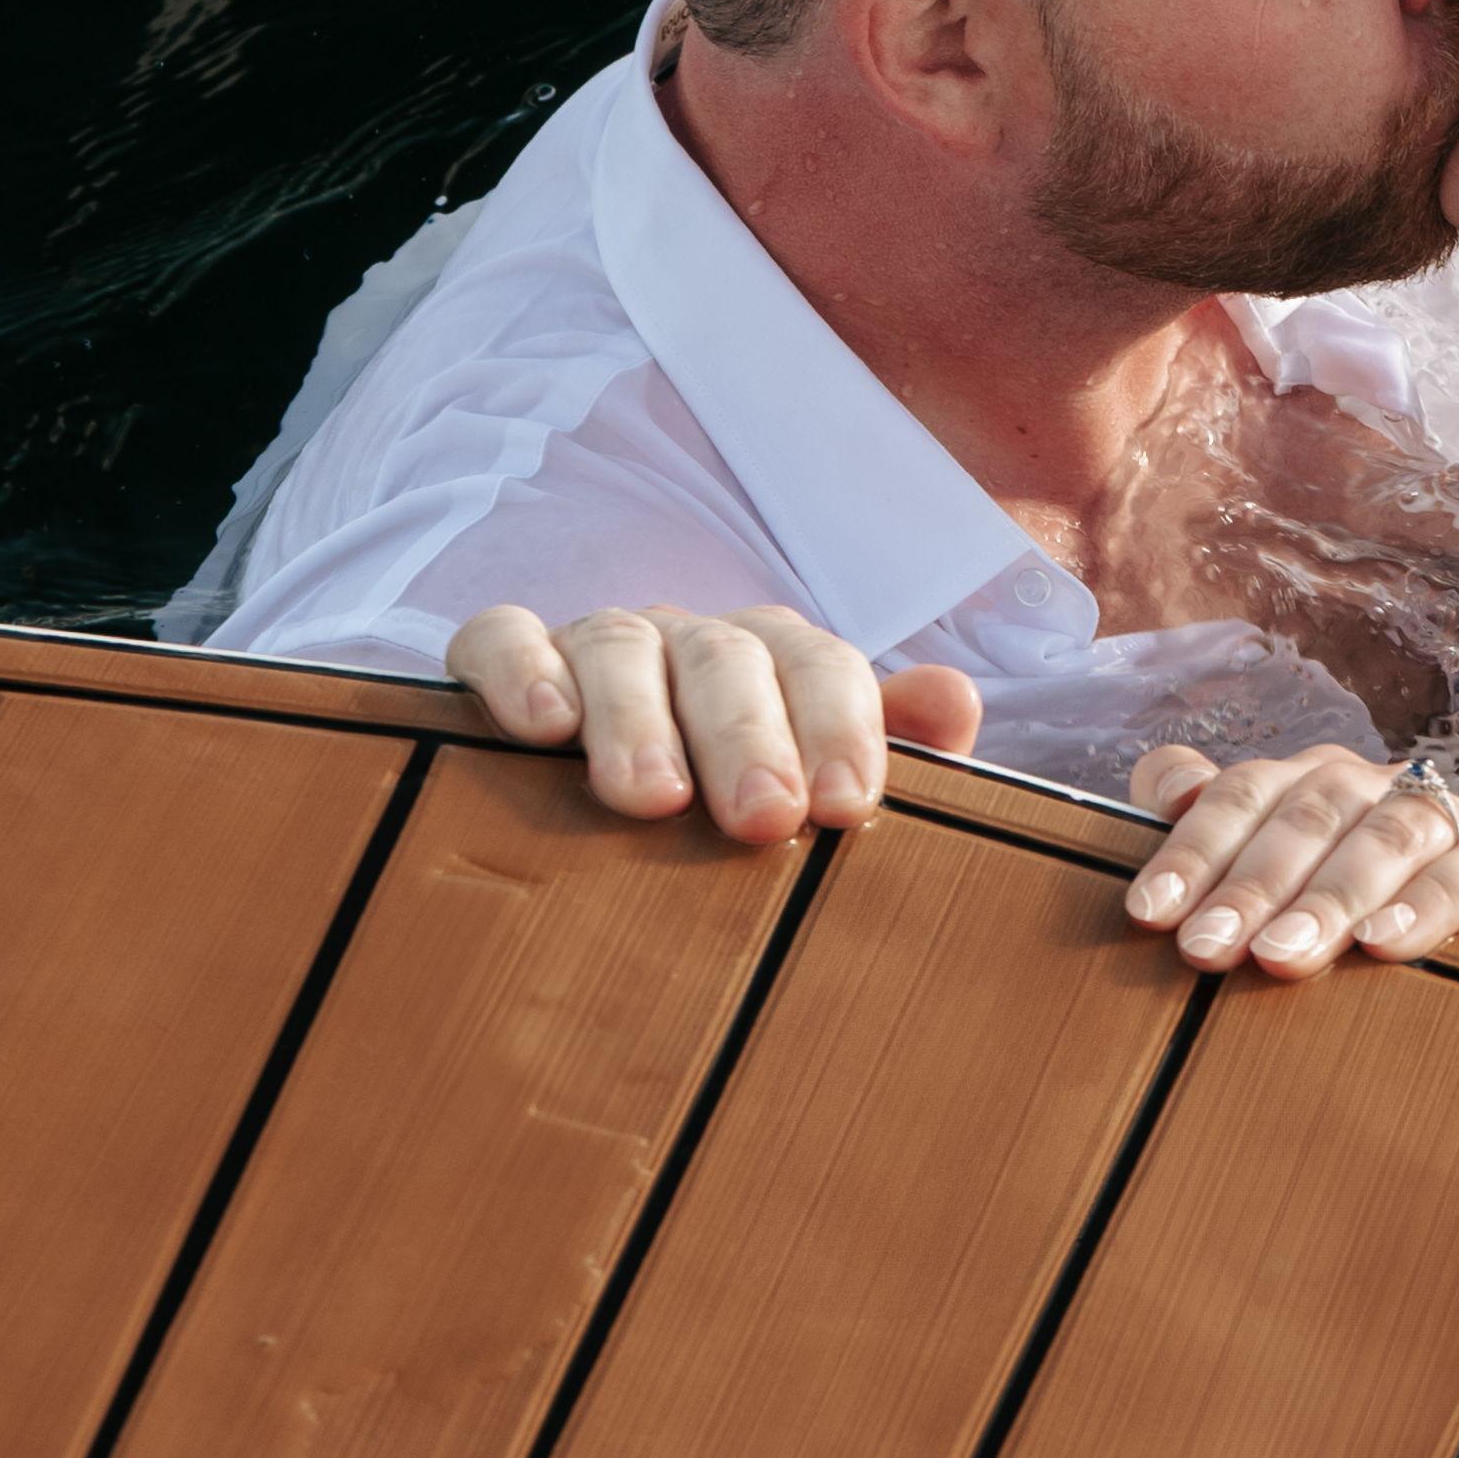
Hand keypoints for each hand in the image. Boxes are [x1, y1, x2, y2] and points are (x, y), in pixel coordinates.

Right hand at [444, 601, 987, 844]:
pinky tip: (540, 731)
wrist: (579, 807)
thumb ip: (884, 750)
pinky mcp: (503, 658)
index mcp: (777, 666)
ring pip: (622, 646)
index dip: (841, 728)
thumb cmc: (721, 810)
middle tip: (761, 820)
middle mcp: (692, 641)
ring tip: (649, 798)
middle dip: (749, 737)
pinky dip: (522, 671)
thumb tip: (955, 699)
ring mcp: (598, 645)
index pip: (823, 669)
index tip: (843, 808)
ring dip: (638, 719)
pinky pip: (503, 637)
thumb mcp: (806, 787)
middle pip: (729, 659)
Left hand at [1121, 742, 1458, 979]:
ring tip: (1283, 956)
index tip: (1150, 912)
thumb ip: (1215, 845)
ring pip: (1388, 832)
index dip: (1194, 846)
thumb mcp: (1275, 908)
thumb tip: (1166, 789)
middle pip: (1310, 811)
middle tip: (1208, 950)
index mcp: (1313, 787)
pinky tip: (1383, 946)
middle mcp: (1379, 790)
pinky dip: (1427, 903)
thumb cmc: (1349, 951)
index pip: (1246, 791)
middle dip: (1252, 883)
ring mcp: (1449, 822)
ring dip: (1331, 894)